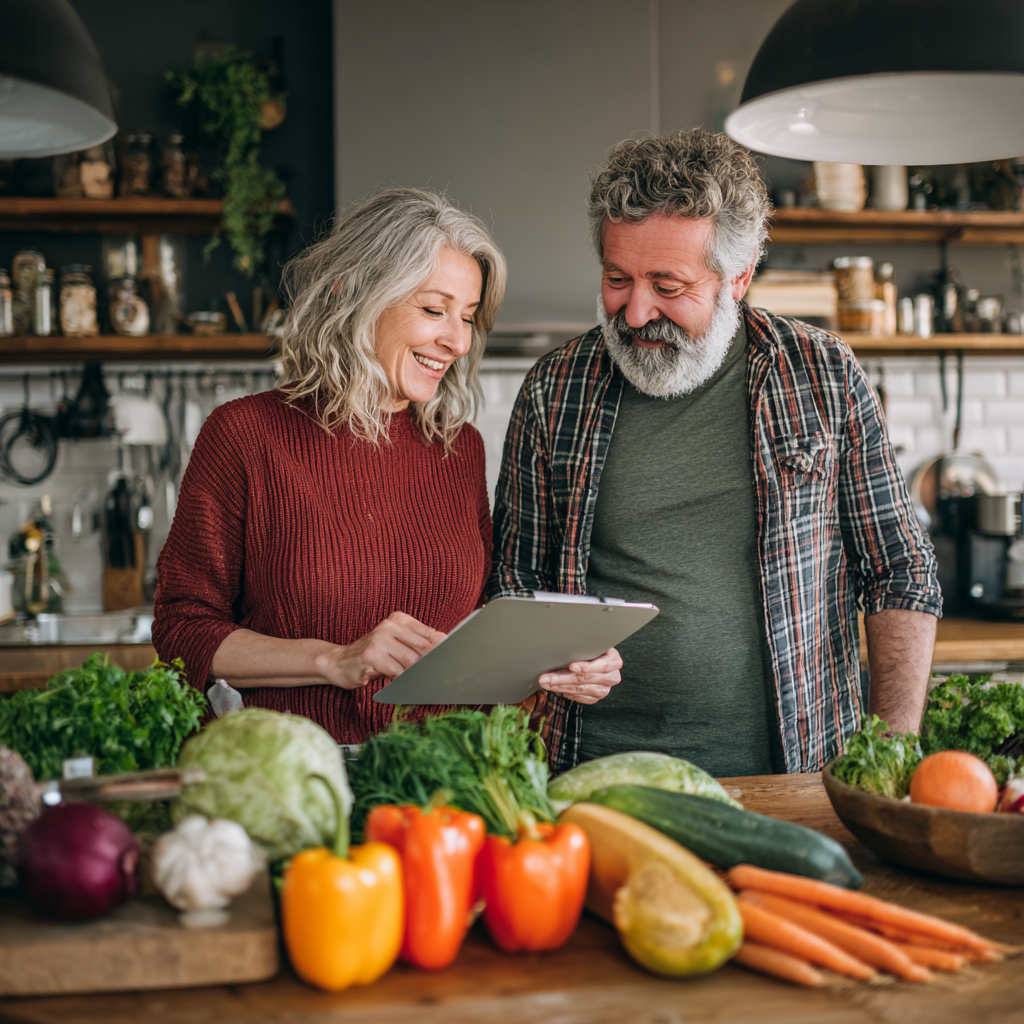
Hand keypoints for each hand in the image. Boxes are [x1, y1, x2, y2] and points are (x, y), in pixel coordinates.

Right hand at [318, 612, 445, 689]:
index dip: (444, 650)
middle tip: (443, 678)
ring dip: (418, 675)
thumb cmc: (373, 657)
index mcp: (399, 620)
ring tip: (423, 683)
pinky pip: (396, 671)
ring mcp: (379, 638)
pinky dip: (402, 680)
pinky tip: (402, 685)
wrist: (338, 663)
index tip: (454, 662)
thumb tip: (447, 651)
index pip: (431, 635)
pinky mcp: (371, 654)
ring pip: (411, 661)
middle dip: (433, 664)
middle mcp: (390, 625)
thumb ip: (418, 646)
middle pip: (423, 647)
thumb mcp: (396, 647)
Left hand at [537, 648, 622, 704]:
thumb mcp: (591, 644)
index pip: (603, 666)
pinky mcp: (595, 698)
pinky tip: (554, 688)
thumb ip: (583, 647)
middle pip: (586, 680)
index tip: (571, 666)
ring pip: (579, 690)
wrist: (597, 660)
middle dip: (563, 678)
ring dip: (559, 687)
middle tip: (546, 677)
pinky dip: (564, 692)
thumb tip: (562, 646)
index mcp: (614, 661)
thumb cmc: (591, 649)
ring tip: (544, 683)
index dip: (586, 667)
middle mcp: (612, 677)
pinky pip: (578, 698)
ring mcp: (604, 690)